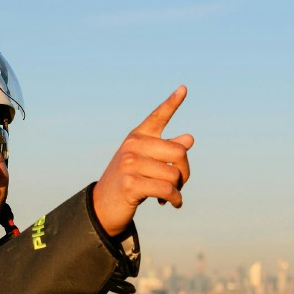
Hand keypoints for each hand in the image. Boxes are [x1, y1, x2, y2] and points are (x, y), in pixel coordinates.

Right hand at [93, 86, 194, 235]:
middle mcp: (133, 145)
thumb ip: (166, 151)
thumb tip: (189, 139)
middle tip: (180, 184)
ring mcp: (130, 163)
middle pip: (179, 153)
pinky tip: (171, 203)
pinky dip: (174, 199)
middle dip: (185, 172)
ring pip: (174, 174)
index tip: (184, 88)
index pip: (158, 117)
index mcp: (138, 136)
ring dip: (178, 189)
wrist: (104, 205)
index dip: (172, 103)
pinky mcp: (130, 183)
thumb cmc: (130, 181)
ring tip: (171, 196)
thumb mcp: (147, 163)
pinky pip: (166, 190)